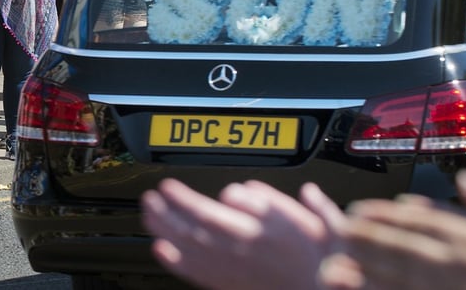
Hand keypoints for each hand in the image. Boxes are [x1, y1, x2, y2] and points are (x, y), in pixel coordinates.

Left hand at [142, 179, 330, 289]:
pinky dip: (174, 262)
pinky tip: (161, 251)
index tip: (167, 186)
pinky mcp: (229, 286)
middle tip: (148, 198)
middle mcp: (236, 255)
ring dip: (164, 232)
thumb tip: (237, 191)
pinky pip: (195, 274)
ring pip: (187, 251)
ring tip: (148, 217)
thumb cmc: (318, 256)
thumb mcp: (304, 218)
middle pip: (189, 232)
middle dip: (164, 213)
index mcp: (252, 235)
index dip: (182, 199)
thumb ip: (268, 201)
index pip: (206, 213)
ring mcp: (230, 272)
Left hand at [320, 171, 465, 289]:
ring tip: (340, 258)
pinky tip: (365, 288)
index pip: (425, 225)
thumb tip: (463, 178)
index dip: (388, 217)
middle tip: (339, 228)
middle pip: (409, 251)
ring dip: (371, 269)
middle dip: (371, 240)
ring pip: (408, 280)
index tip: (359, 208)